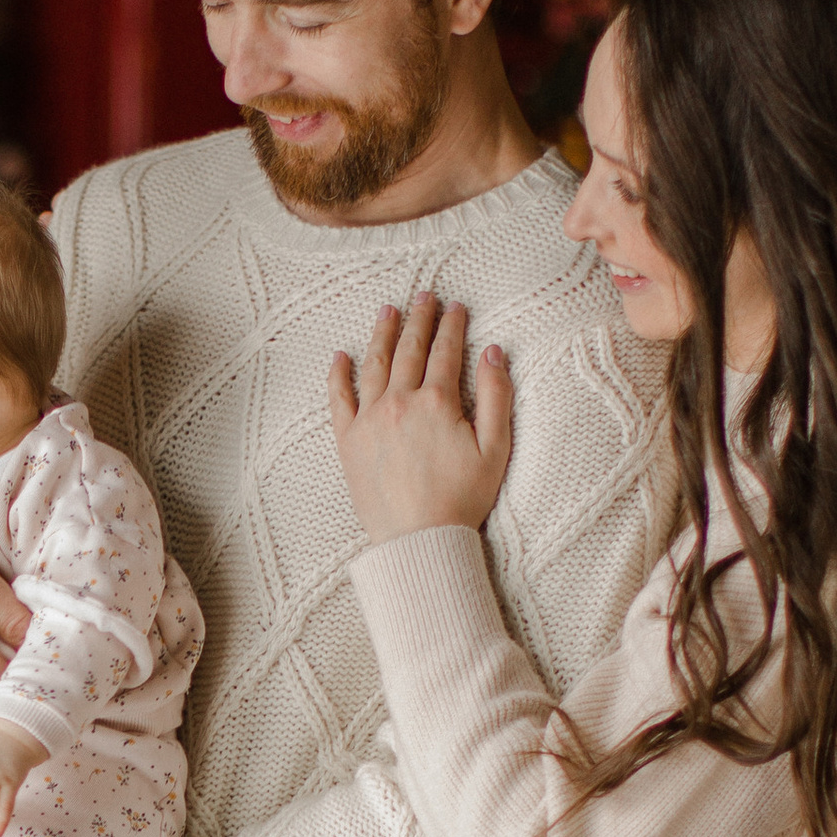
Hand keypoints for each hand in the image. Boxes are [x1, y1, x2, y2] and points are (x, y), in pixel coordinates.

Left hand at [329, 294, 513, 539]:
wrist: (419, 540)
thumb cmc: (462, 499)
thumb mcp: (496, 449)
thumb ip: (498, 396)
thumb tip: (493, 352)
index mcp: (436, 402)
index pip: (445, 352)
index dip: (452, 326)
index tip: (456, 307)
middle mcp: (399, 403)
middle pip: (408, 350)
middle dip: (418, 319)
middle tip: (424, 296)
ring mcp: (370, 420)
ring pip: (374, 365)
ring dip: (381, 335)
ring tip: (387, 311)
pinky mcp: (349, 442)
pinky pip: (339, 400)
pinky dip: (338, 375)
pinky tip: (340, 356)